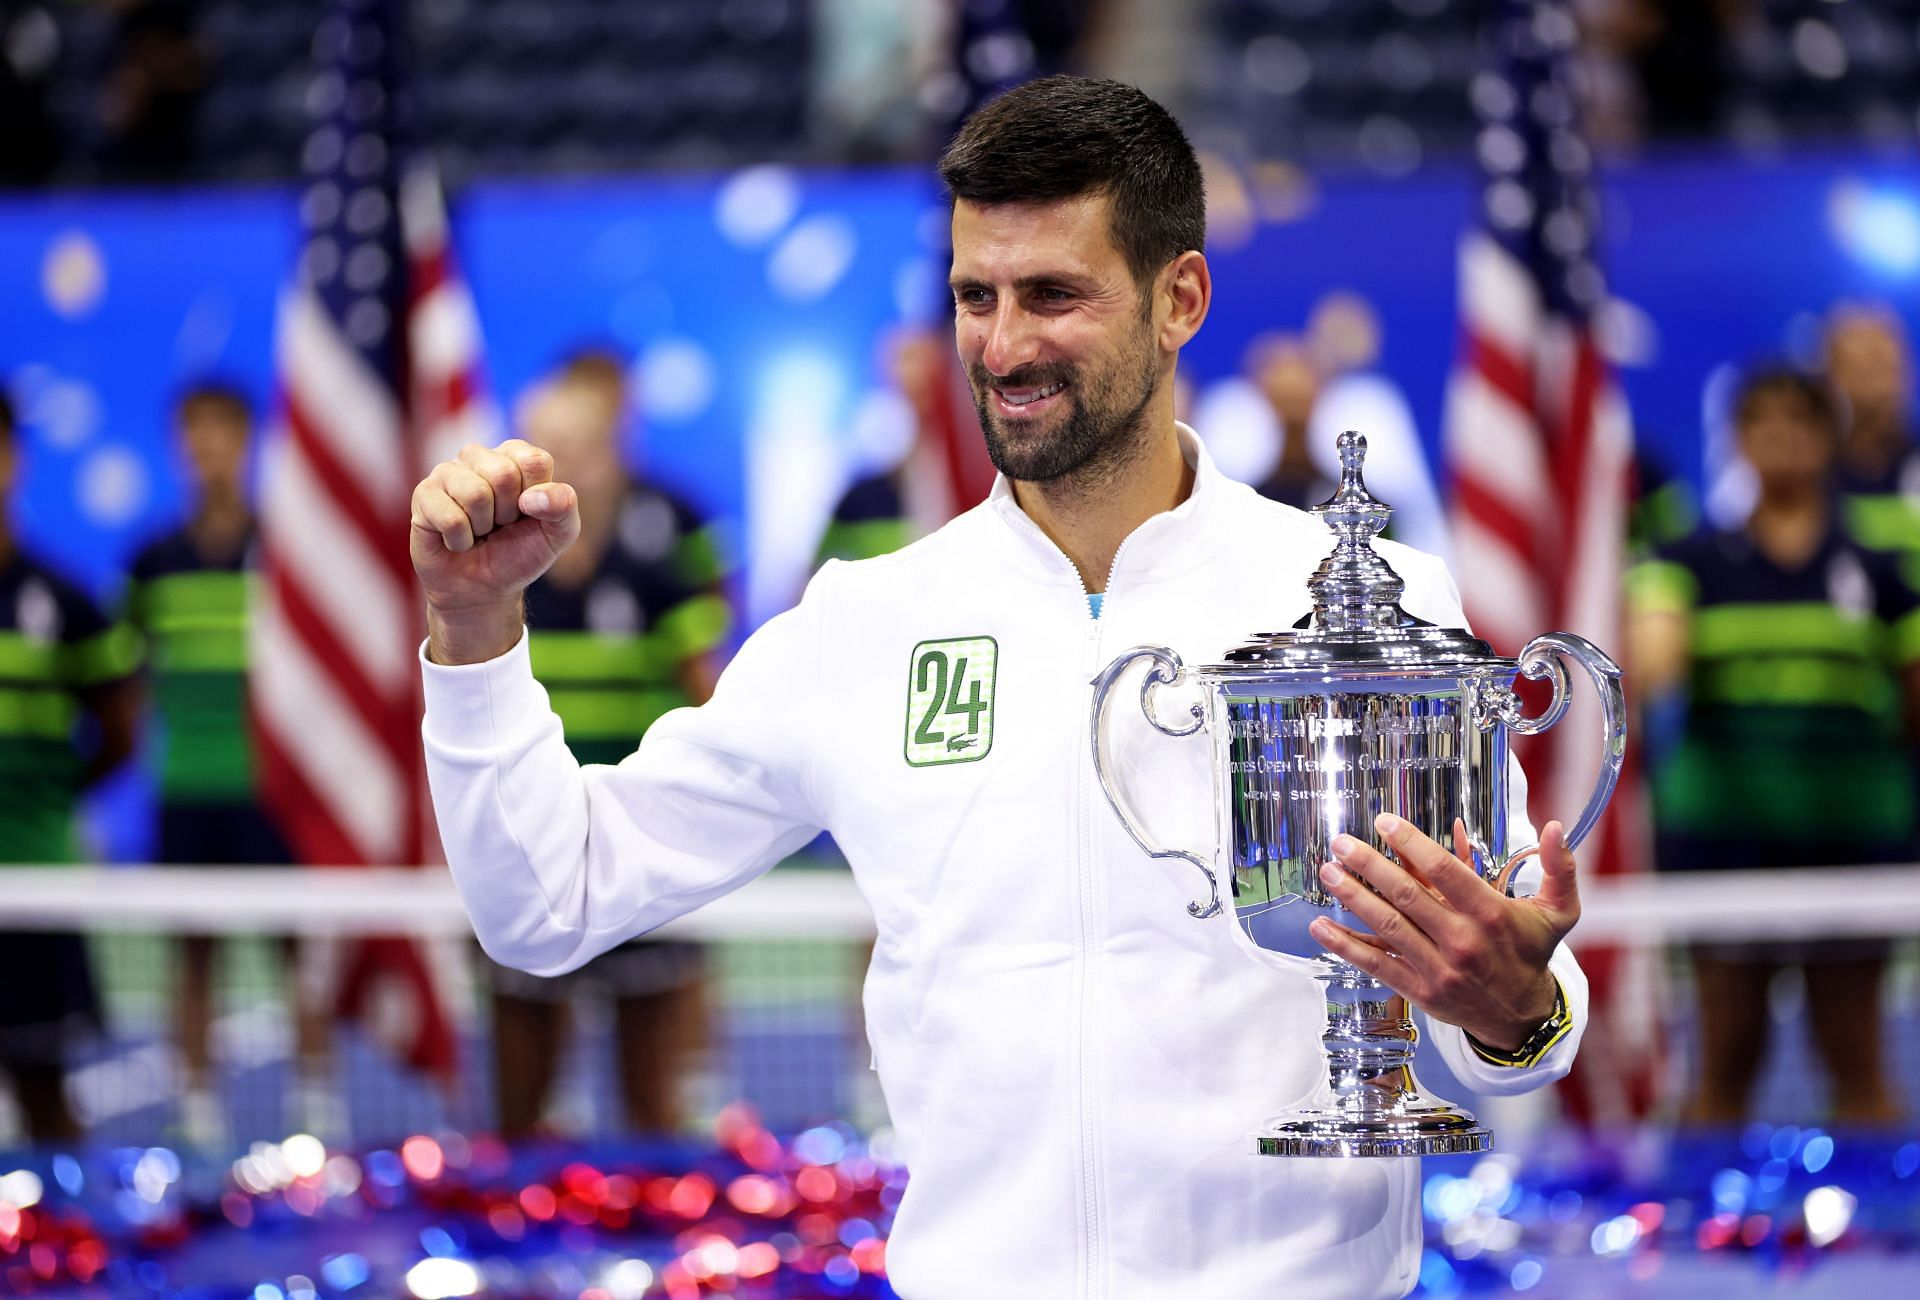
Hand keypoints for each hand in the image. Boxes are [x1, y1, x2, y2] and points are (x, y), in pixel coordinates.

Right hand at [410, 439, 580, 662]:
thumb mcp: (558, 534)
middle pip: (504, 474)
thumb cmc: (519, 553)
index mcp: (515, 456)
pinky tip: (457, 540)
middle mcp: (479, 457)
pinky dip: (460, 540)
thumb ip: (564, 506)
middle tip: (500, 525)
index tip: (527, 514)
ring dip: (482, 526)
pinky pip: (450, 518)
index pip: (535, 461)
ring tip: (478, 531)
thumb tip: (532, 497)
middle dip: (508, 513)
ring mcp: (447, 473)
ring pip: (475, 493)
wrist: (483, 589)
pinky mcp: (423, 495)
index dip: (537, 499)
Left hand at [1307, 813, 1579, 1052]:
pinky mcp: (1420, 991)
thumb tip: (1555, 826)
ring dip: (1352, 899)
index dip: (1412, 844)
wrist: (1522, 1016)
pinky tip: (1321, 927)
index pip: (1446, 871)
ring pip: (1387, 928)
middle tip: (1341, 843)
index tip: (1384, 822)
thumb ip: (1559, 867)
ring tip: (1328, 873)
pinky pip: (1377, 965)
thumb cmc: (1532, 952)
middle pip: (1407, 896)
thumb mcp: (1558, 911)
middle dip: (1369, 866)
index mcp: (1491, 914)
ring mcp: (1438, 968)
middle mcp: (1462, 941)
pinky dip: (1346, 946)